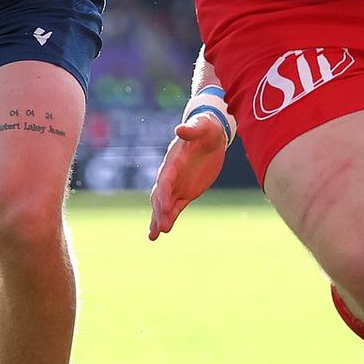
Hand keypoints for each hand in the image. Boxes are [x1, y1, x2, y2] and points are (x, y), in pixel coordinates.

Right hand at [148, 111, 230, 239]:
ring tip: (153, 236)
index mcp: (173, 162)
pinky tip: (162, 232)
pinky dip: (168, 219)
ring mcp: (177, 185)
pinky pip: (174, 208)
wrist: (210, 135)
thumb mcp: (202, 127)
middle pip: (160, 196)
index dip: (164, 195)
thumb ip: (191, 130)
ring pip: (163, 205)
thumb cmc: (206, 128)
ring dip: (159, 219)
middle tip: (161, 228)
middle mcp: (171, 176)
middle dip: (159, 212)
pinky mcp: (185, 193)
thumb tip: (180, 129)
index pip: (165, 181)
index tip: (164, 209)